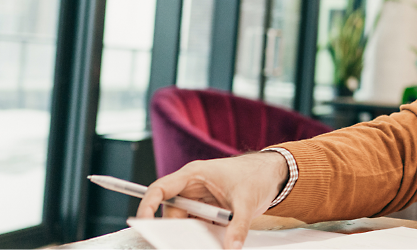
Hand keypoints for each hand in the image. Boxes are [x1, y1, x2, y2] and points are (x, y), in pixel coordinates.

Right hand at [136, 152, 288, 249]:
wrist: (273, 173)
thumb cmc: (256, 175)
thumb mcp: (247, 202)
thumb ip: (237, 227)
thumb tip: (230, 248)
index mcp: (194, 175)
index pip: (160, 189)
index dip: (147, 206)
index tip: (143, 223)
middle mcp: (192, 188)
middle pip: (172, 213)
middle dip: (176, 230)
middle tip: (182, 243)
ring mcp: (200, 201)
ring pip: (186, 223)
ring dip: (193, 235)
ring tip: (203, 242)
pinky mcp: (209, 212)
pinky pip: (199, 227)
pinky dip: (204, 236)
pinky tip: (213, 241)